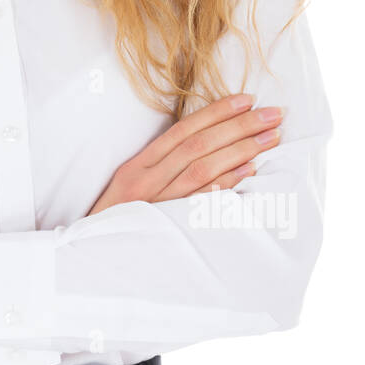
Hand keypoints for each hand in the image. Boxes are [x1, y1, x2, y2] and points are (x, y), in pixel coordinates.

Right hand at [87, 94, 282, 214]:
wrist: (90, 265)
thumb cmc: (115, 221)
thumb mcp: (130, 187)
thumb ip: (160, 167)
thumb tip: (204, 146)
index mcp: (138, 166)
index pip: (183, 130)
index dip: (216, 112)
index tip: (248, 99)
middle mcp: (147, 180)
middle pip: (198, 145)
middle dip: (239, 126)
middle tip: (274, 114)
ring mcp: (157, 204)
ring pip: (202, 168)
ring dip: (240, 150)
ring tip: (271, 138)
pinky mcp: (166, 226)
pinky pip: (199, 202)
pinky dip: (225, 184)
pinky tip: (249, 172)